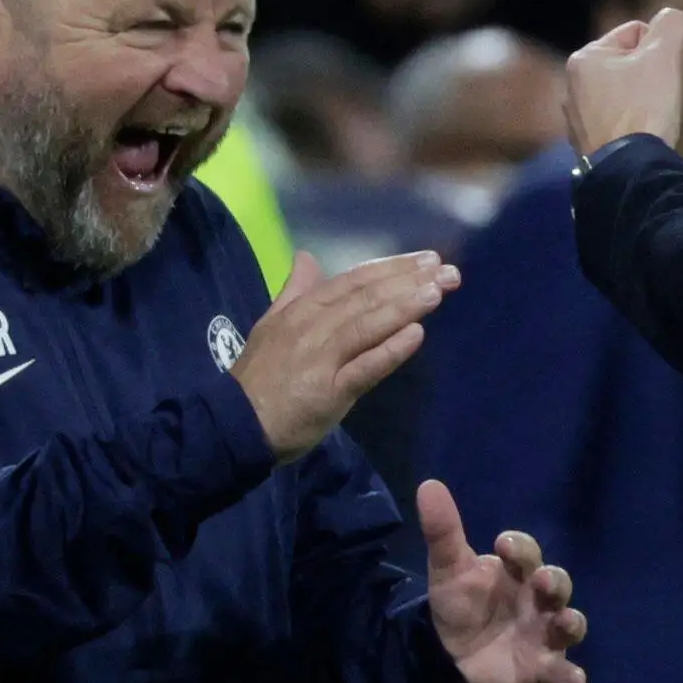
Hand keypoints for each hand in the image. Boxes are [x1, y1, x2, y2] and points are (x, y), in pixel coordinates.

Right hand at [227, 250, 454, 459]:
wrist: (234, 425)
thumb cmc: (258, 378)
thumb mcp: (271, 325)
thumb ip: (294, 292)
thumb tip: (307, 257)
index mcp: (301, 310)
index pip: (352, 280)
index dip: (391, 267)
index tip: (426, 258)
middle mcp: (312, 327)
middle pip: (366, 297)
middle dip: (409, 280)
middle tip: (448, 270)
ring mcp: (320, 358)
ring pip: (367, 324)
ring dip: (404, 306)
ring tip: (437, 292)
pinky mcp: (328, 392)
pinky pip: (364, 367)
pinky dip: (390, 349)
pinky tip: (416, 335)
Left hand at [417, 477, 585, 682]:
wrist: (450, 657)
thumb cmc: (459, 605)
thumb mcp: (448, 570)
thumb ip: (442, 532)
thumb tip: (428, 485)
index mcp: (517, 572)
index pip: (526, 553)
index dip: (520, 548)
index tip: (503, 545)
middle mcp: (538, 599)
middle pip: (557, 584)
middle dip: (555, 581)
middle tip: (543, 580)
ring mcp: (544, 633)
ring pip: (569, 624)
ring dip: (570, 622)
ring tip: (564, 622)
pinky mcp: (542, 668)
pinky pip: (562, 671)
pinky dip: (570, 676)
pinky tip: (574, 681)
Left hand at [564, 8, 682, 158]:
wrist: (628, 171)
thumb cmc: (642, 109)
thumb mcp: (662, 57)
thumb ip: (671, 26)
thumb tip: (673, 17)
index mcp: (584, 58)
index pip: (635, 32)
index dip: (659, 49)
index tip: (662, 74)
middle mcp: (572, 87)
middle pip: (628, 65)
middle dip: (649, 77)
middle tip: (658, 99)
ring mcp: (577, 119)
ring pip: (624, 95)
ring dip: (641, 103)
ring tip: (649, 121)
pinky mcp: (587, 147)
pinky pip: (618, 124)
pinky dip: (632, 127)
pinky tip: (639, 139)